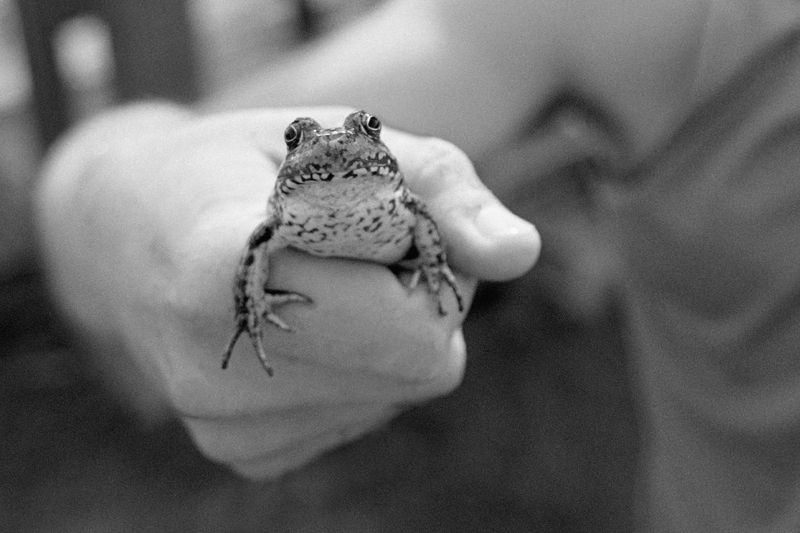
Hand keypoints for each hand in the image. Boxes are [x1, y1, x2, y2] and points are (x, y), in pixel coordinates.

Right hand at [37, 105, 539, 477]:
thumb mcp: (347, 140)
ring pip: (396, 394)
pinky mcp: (237, 450)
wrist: (128, 227)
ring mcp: (221, 420)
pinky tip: (306, 327)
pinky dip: (357, 370)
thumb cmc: (248, 168)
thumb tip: (522, 255)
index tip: (364, 209)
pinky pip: (360, 416)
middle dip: (417, 300)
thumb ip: (444, 191)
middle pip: (420, 366)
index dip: (418, 254)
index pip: (413, 321)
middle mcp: (214, 363)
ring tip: (323, 284)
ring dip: (389, 336)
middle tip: (356, 250)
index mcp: (228, 268)